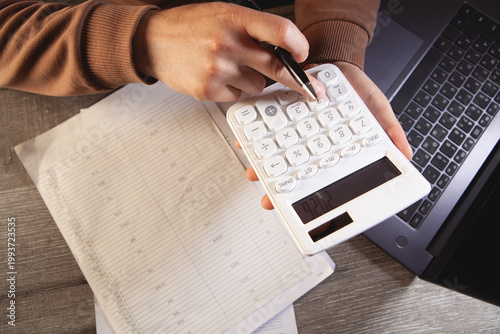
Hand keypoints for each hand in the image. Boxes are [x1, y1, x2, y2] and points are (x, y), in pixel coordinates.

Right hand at [132, 2, 324, 101]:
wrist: (153, 42)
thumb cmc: (189, 27)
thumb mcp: (222, 14)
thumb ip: (253, 29)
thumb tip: (285, 52)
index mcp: (234, 18)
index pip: (281, 31)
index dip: (299, 46)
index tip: (304, 56)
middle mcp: (227, 43)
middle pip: (276, 68)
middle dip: (296, 80)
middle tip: (310, 89)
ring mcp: (218, 69)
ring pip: (258, 85)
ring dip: (251, 79)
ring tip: (229, 66)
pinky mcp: (209, 90)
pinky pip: (238, 96)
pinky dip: (233, 89)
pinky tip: (217, 76)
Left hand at [242, 62, 412, 209]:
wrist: (334, 58)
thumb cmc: (354, 88)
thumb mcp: (376, 108)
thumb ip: (389, 130)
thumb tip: (404, 155)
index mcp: (330, 149)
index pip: (318, 178)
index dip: (308, 196)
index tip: (298, 208)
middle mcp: (308, 144)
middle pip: (291, 173)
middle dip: (277, 189)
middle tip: (269, 199)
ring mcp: (292, 131)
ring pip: (273, 155)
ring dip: (262, 166)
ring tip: (255, 173)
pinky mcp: (278, 114)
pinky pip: (264, 128)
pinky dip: (254, 135)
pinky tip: (245, 141)